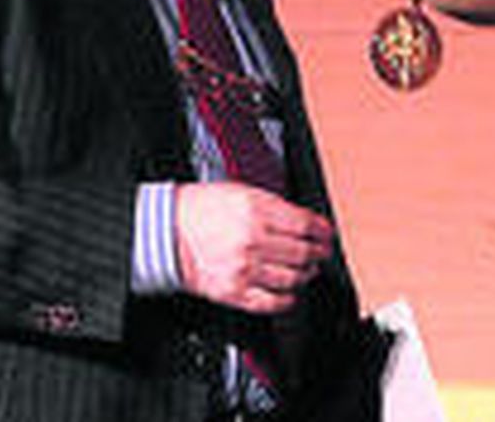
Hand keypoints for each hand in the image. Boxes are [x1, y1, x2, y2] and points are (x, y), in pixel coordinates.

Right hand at [175, 183, 334, 314]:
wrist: (167, 232)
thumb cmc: (200, 210)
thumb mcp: (241, 192)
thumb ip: (273, 206)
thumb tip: (302, 221)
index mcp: (256, 211)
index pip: (305, 225)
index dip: (323, 232)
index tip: (327, 234)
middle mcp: (253, 240)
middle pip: (303, 253)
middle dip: (319, 254)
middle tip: (322, 253)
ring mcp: (245, 269)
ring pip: (292, 279)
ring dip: (306, 276)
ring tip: (308, 271)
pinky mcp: (234, 292)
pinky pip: (271, 302)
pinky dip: (287, 299)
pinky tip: (290, 293)